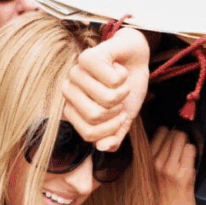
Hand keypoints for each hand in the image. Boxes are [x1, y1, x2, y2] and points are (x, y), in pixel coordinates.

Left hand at [62, 27, 148, 150]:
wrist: (136, 57)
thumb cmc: (126, 87)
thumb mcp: (123, 118)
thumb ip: (113, 136)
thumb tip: (101, 147)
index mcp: (73, 108)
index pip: (88, 134)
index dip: (111, 128)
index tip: (119, 116)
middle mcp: (70, 90)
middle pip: (95, 116)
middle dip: (117, 109)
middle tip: (120, 97)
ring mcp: (76, 73)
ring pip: (106, 98)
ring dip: (123, 91)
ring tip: (121, 81)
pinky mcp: (88, 57)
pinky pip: (112, 80)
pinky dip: (124, 77)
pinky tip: (118, 68)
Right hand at [150, 127, 198, 204]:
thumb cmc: (163, 203)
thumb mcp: (149, 178)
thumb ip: (154, 158)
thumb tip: (167, 136)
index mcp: (144, 163)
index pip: (159, 132)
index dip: (170, 134)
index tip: (174, 142)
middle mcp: (154, 164)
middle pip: (172, 132)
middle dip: (180, 139)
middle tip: (182, 153)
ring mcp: (169, 169)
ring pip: (182, 138)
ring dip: (188, 146)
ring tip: (187, 161)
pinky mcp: (184, 175)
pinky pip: (192, 150)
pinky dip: (195, 155)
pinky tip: (192, 167)